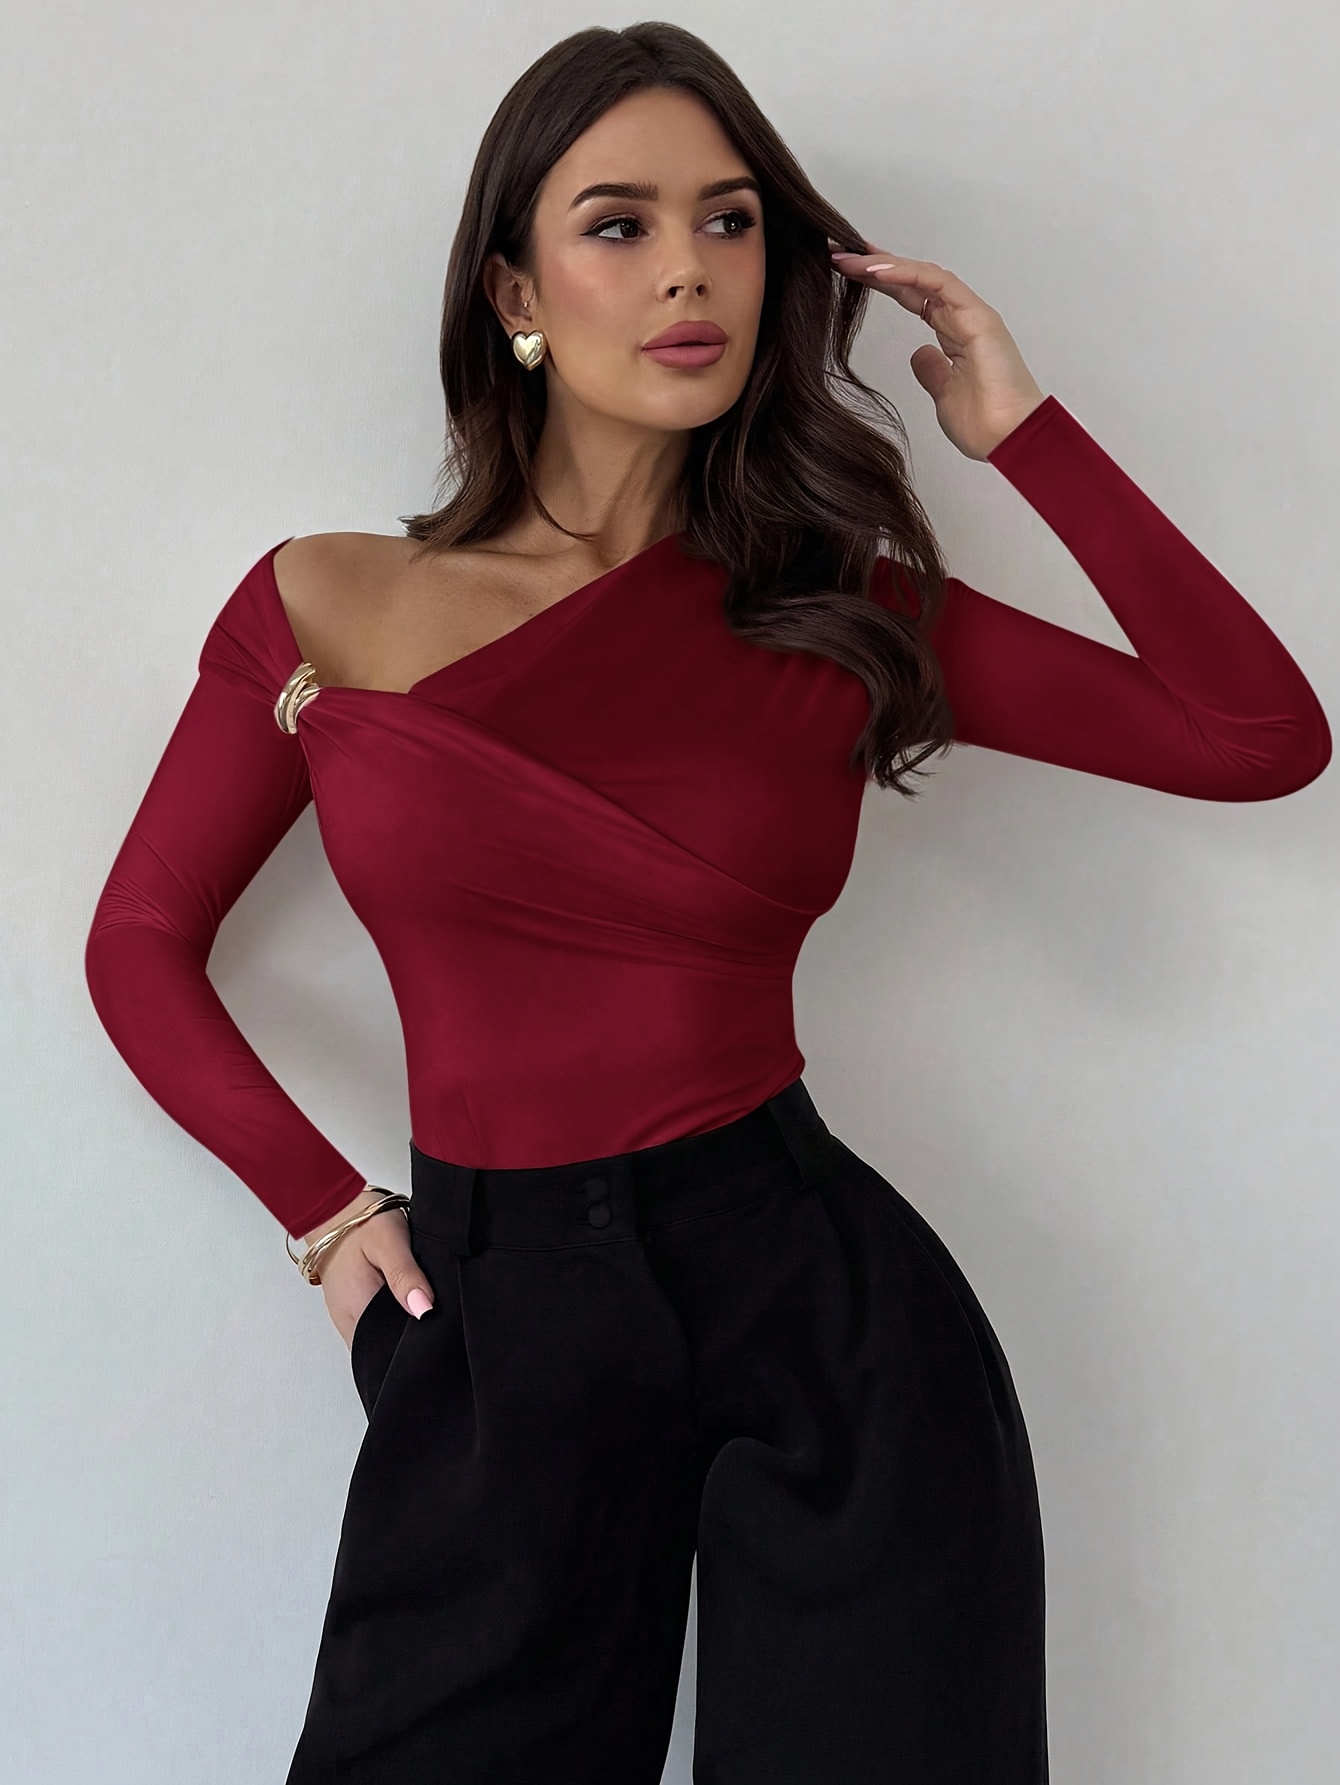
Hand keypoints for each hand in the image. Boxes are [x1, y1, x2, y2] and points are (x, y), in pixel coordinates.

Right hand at [303, 1188, 434, 1347]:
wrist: (335, 1209)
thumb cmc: (361, 1221)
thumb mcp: (389, 1240)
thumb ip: (405, 1276)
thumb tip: (424, 1310)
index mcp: (357, 1311)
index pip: (390, 1352)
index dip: (417, 1344)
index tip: (436, 1325)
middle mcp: (350, 1322)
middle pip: (387, 1350)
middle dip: (413, 1337)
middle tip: (431, 1307)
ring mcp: (350, 1318)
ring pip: (383, 1339)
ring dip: (402, 1327)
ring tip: (420, 1301)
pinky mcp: (354, 1310)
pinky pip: (377, 1326)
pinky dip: (394, 1318)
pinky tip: (406, 1299)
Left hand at [829, 240, 1047, 460]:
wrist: (1010, 440)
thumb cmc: (985, 424)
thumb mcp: (943, 395)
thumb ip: (931, 372)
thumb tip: (917, 355)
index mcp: (954, 332)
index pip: (912, 296)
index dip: (881, 282)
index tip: (849, 272)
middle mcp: (963, 317)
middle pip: (913, 280)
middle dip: (876, 265)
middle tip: (840, 253)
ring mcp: (971, 313)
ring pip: (923, 275)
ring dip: (886, 265)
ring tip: (850, 258)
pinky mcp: (978, 316)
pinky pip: (938, 284)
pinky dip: (907, 274)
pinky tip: (877, 271)